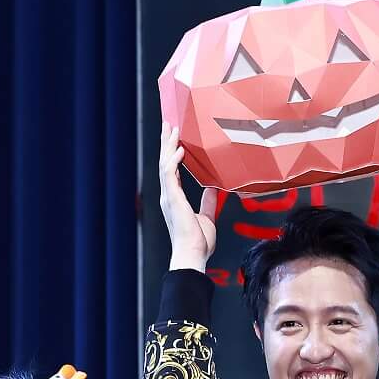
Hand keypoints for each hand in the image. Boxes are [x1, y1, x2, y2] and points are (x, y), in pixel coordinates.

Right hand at [158, 125, 217, 271]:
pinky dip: (173, 159)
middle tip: (168, 123)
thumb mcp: (207, 217)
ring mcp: (168, 196)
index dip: (172, 153)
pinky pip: (169, 173)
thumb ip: (208, 201)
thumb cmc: (199, 242)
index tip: (175, 138)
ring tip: (172, 128)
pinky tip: (180, 148)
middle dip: (166, 142)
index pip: (172, 170)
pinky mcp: (171, 198)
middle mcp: (168, 195)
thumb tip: (213, 188)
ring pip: (165, 163)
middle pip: (165, 162)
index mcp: (174, 199)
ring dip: (168, 145)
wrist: (193, 255)